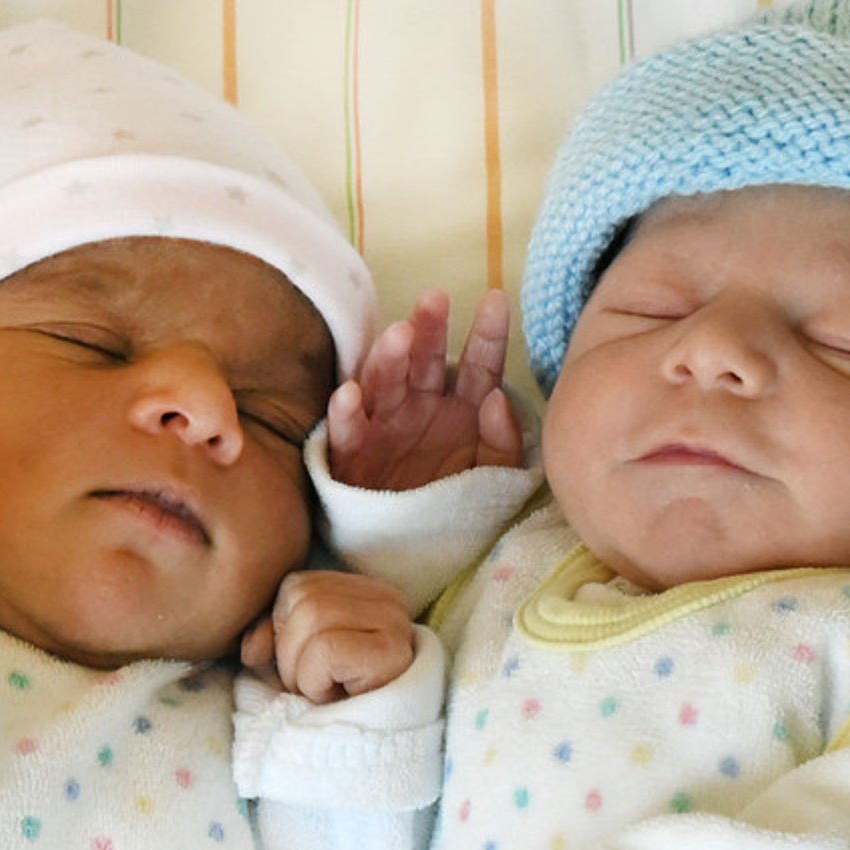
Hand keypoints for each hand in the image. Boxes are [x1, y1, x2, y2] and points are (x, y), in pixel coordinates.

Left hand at [239, 570, 413, 701]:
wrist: (378, 751)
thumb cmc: (339, 703)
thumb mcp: (300, 664)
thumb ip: (274, 639)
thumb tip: (250, 649)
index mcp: (367, 593)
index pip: (299, 586)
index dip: (283, 629)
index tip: (306, 666)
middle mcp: (388, 600)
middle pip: (304, 600)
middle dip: (290, 653)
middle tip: (316, 686)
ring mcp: (394, 624)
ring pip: (312, 619)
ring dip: (303, 672)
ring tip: (328, 693)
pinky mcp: (391, 652)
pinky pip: (325, 650)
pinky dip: (316, 683)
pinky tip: (338, 700)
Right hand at [328, 289, 522, 489]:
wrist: (418, 549)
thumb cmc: (462, 503)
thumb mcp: (495, 476)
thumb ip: (503, 441)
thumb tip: (498, 398)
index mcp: (463, 406)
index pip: (479, 365)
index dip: (486, 333)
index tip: (496, 301)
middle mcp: (422, 405)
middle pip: (426, 360)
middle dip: (429, 328)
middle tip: (435, 300)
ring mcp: (385, 425)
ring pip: (384, 382)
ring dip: (389, 358)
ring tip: (400, 337)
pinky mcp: (353, 454)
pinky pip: (348, 431)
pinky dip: (346, 413)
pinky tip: (350, 394)